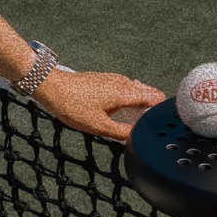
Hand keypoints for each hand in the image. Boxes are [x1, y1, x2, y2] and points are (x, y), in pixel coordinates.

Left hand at [32, 68, 166, 142]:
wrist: (52, 87)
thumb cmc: (72, 105)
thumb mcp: (98, 125)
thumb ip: (122, 132)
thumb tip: (138, 137)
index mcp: (126, 93)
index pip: (156, 98)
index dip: (163, 110)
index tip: (164, 123)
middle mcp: (124, 83)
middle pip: (149, 93)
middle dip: (153, 109)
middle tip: (151, 126)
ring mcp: (115, 79)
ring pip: (138, 91)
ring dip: (141, 105)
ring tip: (138, 122)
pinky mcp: (106, 80)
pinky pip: (127, 89)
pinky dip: (130, 100)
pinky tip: (122, 112)